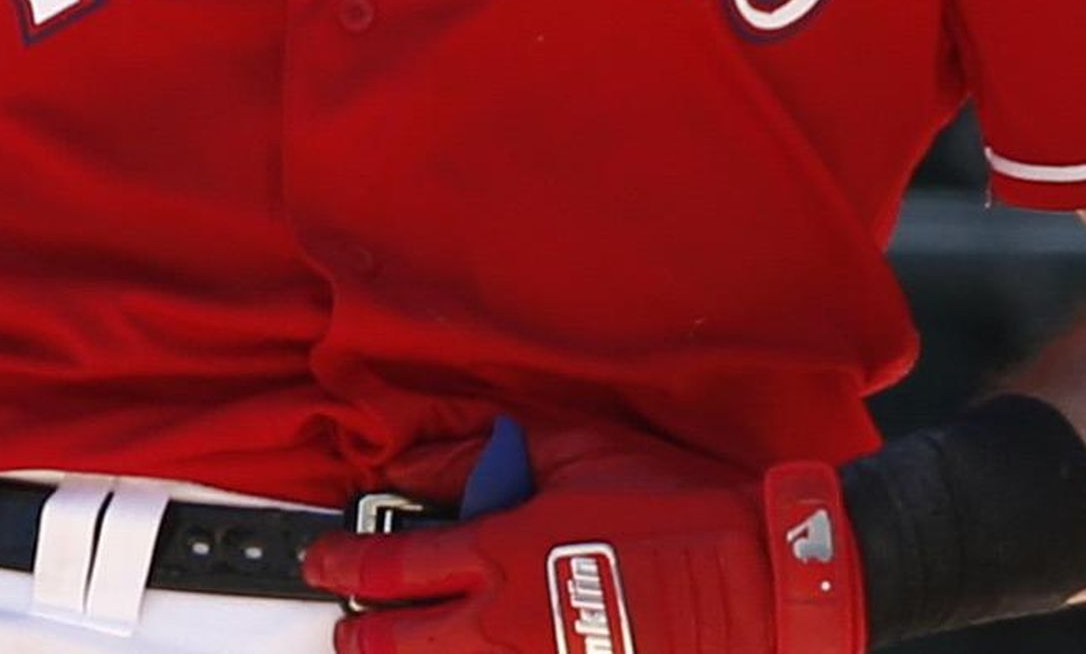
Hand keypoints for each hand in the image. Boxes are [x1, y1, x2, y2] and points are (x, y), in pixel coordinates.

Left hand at [301, 448, 862, 653]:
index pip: (393, 568)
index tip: (325, 563)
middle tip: (344, 627)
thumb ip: (483, 454)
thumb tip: (417, 461)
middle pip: (401, 646)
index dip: (344, 567)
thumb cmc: (672, 508)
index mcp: (502, 555)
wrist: (760, 583)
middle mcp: (508, 627)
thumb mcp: (571, 451)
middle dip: (360, 638)